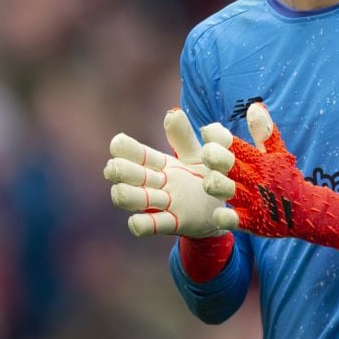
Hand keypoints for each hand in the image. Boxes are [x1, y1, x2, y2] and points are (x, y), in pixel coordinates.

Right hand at [104, 109, 231, 237]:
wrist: (223, 208)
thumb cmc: (205, 178)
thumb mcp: (197, 155)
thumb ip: (184, 136)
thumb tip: (172, 113)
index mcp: (160, 164)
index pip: (135, 154)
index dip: (124, 149)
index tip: (118, 143)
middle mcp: (155, 183)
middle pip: (127, 175)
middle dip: (118, 171)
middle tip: (115, 168)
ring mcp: (161, 204)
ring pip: (134, 199)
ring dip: (125, 195)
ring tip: (122, 191)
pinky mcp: (173, 223)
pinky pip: (152, 225)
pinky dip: (142, 224)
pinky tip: (136, 221)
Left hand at [200, 103, 338, 261]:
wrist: (306, 211)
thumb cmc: (286, 178)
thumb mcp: (278, 154)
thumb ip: (264, 131)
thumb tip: (254, 106)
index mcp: (259, 160)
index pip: (237, 144)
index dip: (220, 136)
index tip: (209, 130)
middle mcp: (255, 179)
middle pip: (230, 164)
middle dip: (215, 156)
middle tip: (207, 152)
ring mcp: (254, 201)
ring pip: (228, 190)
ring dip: (216, 184)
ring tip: (211, 180)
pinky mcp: (253, 222)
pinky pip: (235, 220)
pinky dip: (226, 217)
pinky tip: (220, 212)